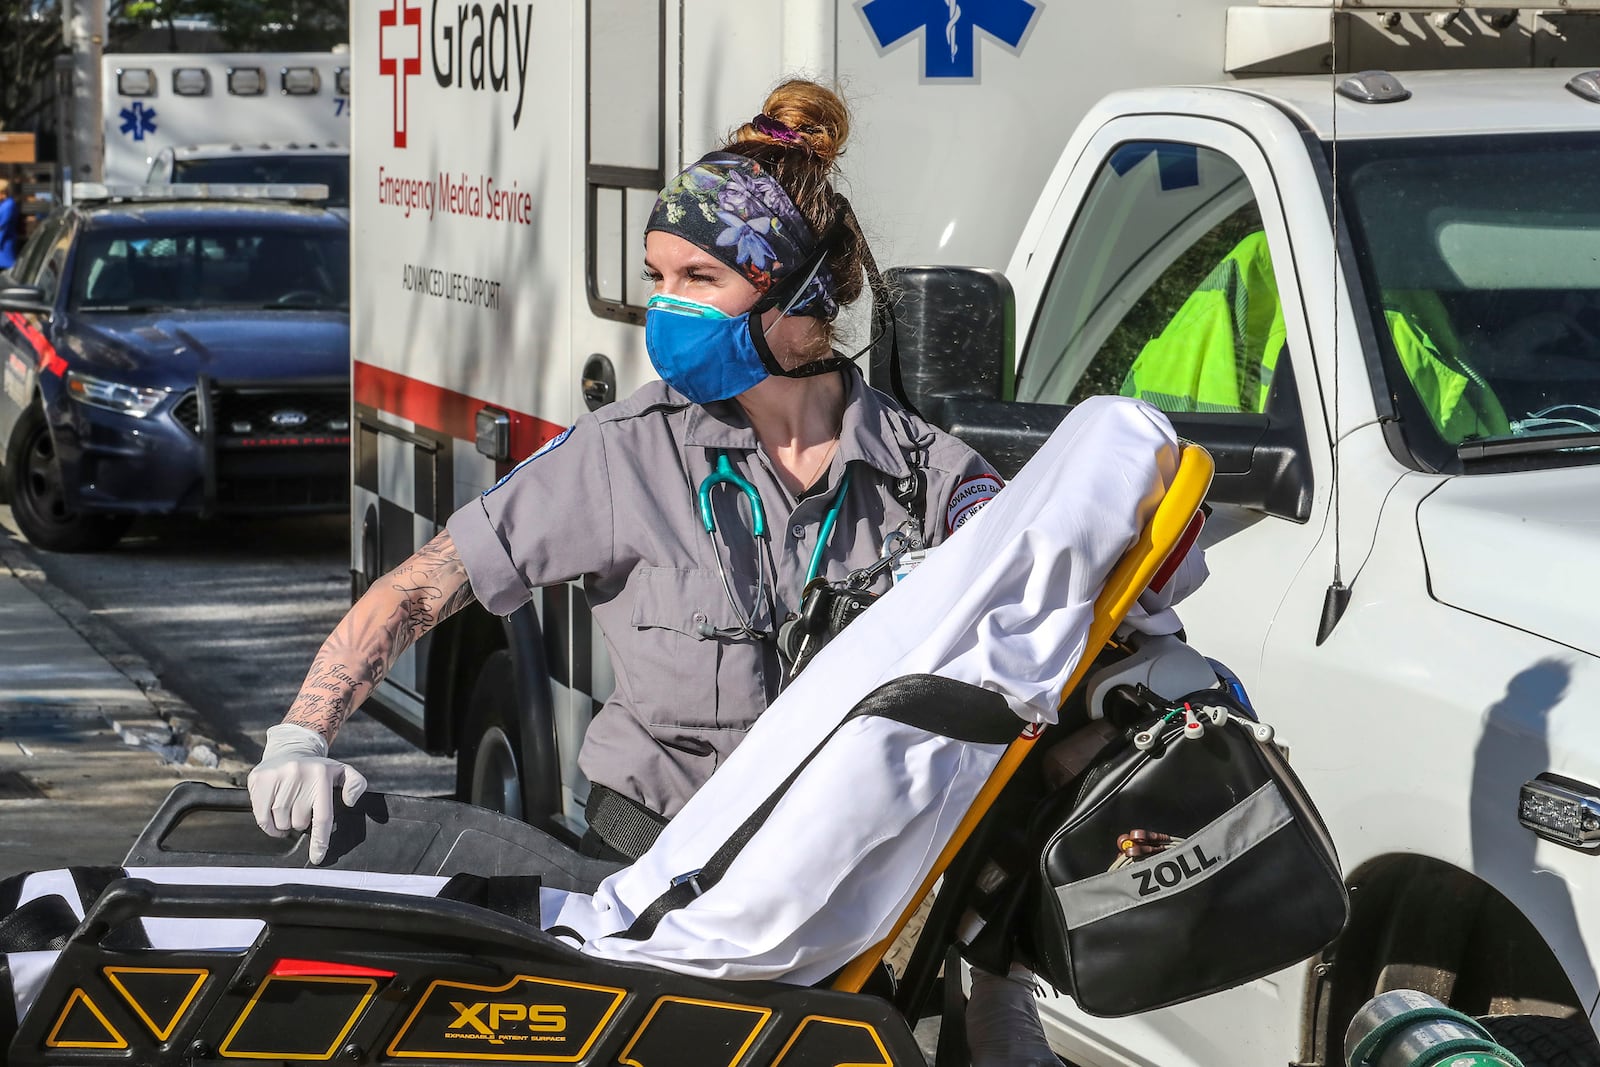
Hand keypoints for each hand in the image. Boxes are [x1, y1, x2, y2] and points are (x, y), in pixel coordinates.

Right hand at [248, 723, 367, 864]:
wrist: (290, 749)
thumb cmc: (317, 769)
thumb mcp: (341, 772)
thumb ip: (355, 784)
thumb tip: (351, 800)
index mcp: (322, 775)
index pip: (322, 816)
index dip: (320, 841)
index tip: (318, 857)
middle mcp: (299, 774)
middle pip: (299, 822)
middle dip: (300, 823)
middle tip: (300, 811)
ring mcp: (277, 776)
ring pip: (280, 822)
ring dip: (284, 825)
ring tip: (288, 813)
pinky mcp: (260, 779)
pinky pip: (261, 817)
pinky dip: (268, 825)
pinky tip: (273, 819)